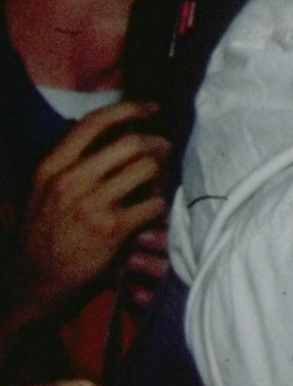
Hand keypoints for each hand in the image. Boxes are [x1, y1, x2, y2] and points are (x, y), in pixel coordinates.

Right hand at [18, 106, 169, 311]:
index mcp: (52, 166)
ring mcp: (92, 204)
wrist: (34, 278)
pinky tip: (153, 211)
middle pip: (132, 143)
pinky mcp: (112, 229)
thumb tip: (102, 127)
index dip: (129, 109)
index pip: (94, 123)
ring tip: (157, 183)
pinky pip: (154, 204)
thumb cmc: (43, 230)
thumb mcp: (41, 189)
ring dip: (161, 174)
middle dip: (157, 143)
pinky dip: (160, 205)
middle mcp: (71, 180)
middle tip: (165, 150)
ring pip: (148, 169)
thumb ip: (68, 160)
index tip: (151, 108)